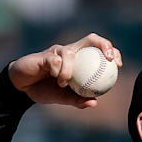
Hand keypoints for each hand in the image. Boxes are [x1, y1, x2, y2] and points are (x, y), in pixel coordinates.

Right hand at [7, 34, 123, 107]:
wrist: (23, 89)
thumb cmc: (46, 90)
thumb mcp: (64, 98)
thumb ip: (78, 100)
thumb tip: (94, 102)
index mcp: (80, 60)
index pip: (99, 50)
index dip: (111, 52)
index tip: (118, 64)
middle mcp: (71, 51)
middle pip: (91, 39)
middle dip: (103, 44)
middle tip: (109, 58)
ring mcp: (57, 51)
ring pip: (70, 53)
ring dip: (69, 70)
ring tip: (64, 83)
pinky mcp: (44, 54)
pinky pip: (55, 60)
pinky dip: (58, 71)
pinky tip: (57, 79)